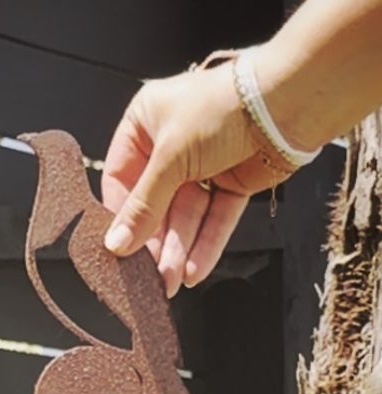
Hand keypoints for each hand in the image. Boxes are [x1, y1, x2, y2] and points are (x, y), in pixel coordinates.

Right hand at [102, 61, 284, 296]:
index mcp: (145, 125)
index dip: (120, 216)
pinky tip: (194, 270)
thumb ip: (142, 207)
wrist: (290, 100)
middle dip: (156, 242)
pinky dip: (205, 244)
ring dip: (179, 250)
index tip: (118, 248)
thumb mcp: (169, 158)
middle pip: (155, 206)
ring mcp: (203, 166)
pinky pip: (214, 218)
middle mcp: (171, 146)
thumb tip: (115, 244)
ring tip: (172, 280)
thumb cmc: (224, 107)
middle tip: (149, 274)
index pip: (121, 180)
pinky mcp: (232, 182)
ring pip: (185, 217)